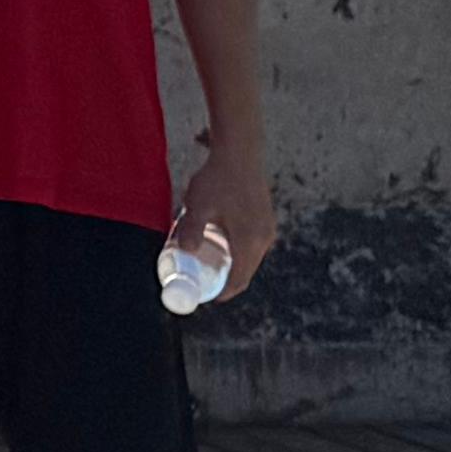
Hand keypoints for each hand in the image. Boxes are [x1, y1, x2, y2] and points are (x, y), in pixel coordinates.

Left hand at [177, 142, 279, 293]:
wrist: (239, 153)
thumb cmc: (217, 178)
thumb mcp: (198, 205)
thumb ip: (190, 229)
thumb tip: (182, 251)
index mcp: (250, 240)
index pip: (240, 279)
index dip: (224, 292)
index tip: (206, 298)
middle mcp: (264, 238)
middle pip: (246, 271)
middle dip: (226, 282)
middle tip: (203, 284)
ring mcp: (268, 229)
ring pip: (251, 259)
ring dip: (233, 268)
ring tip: (210, 269)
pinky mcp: (266, 220)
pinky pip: (254, 246)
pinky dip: (240, 254)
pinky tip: (222, 248)